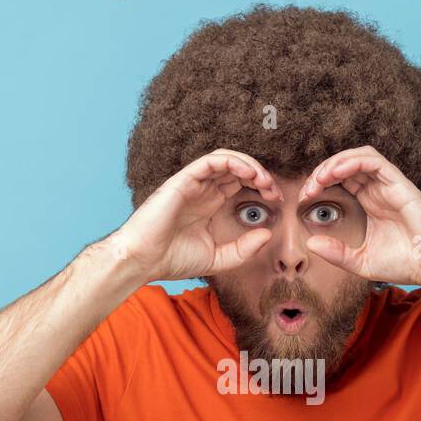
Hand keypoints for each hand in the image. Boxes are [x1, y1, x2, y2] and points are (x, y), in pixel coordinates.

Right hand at [112, 148, 281, 281]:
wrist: (144, 260)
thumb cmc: (173, 259)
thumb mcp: (219, 258)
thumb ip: (243, 249)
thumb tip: (267, 234)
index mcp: (209, 204)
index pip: (239, 183)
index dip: (260, 186)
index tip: (276, 200)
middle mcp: (203, 190)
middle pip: (237, 169)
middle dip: (260, 175)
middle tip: (274, 190)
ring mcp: (193, 183)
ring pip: (226, 159)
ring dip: (249, 165)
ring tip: (264, 180)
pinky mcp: (184, 179)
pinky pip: (211, 160)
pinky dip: (233, 161)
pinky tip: (248, 173)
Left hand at [297, 145, 420, 290]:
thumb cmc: (406, 264)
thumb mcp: (361, 261)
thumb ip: (337, 253)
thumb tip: (310, 244)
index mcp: (370, 203)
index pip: (341, 180)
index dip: (320, 183)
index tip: (305, 198)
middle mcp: (378, 190)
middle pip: (346, 165)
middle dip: (322, 171)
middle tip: (309, 189)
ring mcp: (389, 186)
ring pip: (359, 157)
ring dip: (335, 162)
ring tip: (320, 178)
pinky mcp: (400, 184)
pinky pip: (375, 161)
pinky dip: (353, 161)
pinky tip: (337, 172)